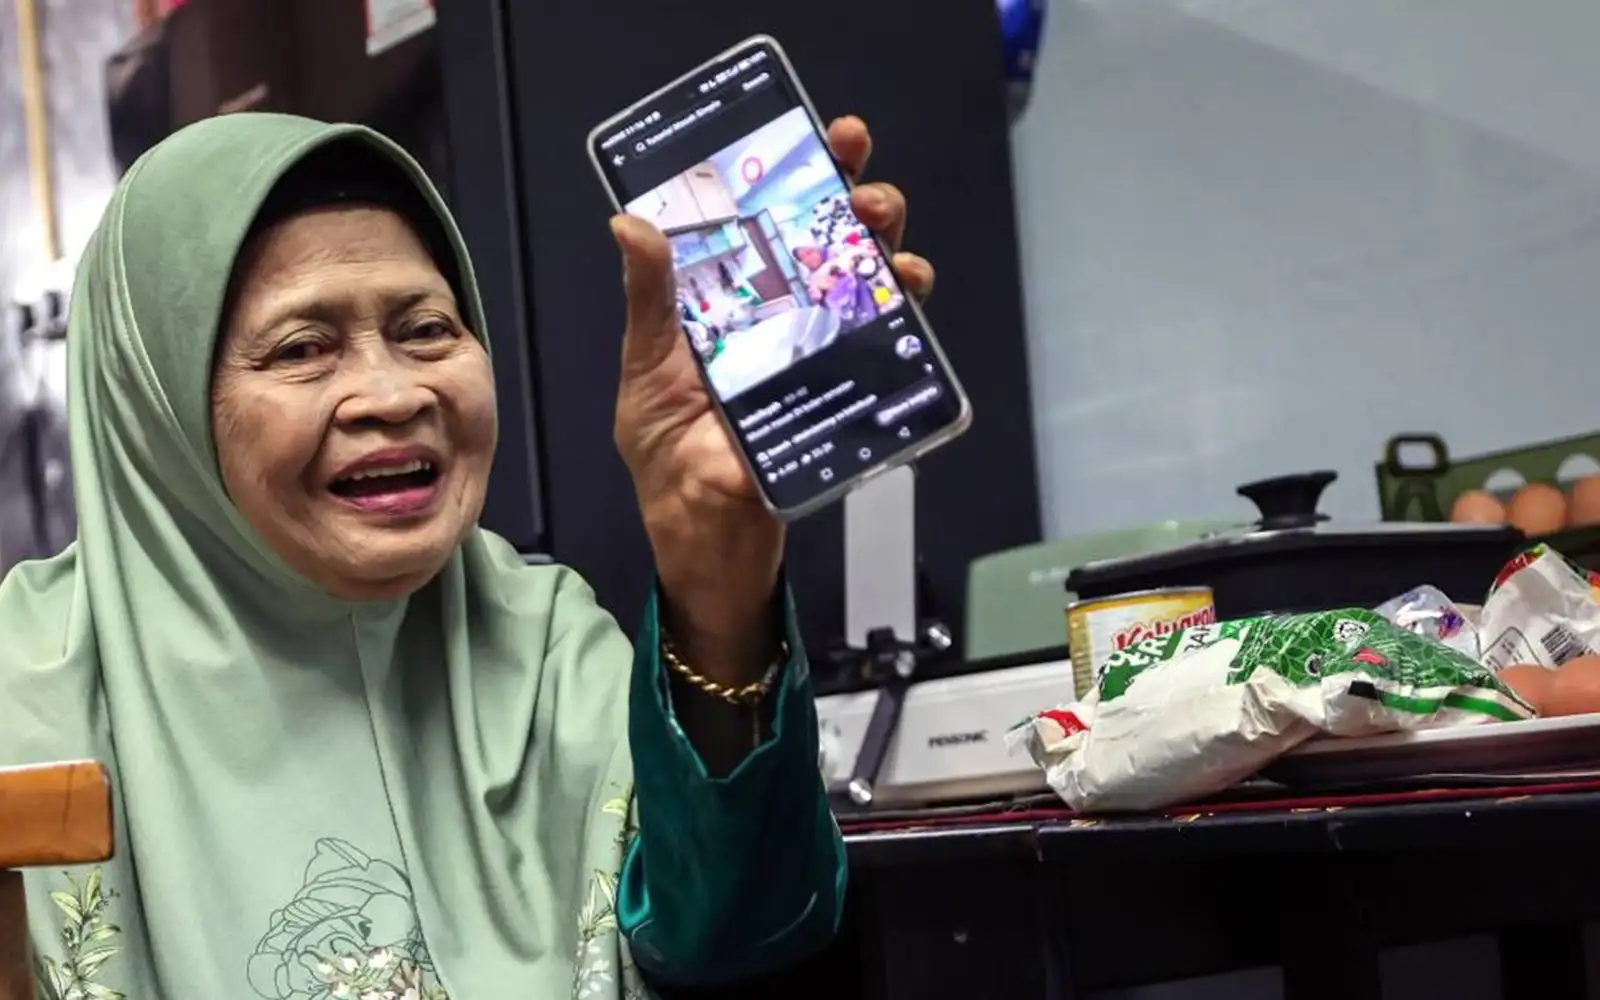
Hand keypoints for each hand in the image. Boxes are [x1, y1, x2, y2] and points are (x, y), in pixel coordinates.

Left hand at [610, 116, 935, 679]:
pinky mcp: (843, 395)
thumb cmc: (668, 458)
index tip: (825, 138)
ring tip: (891, 246)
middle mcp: (779, 316)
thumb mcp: (648, 373)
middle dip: (858, 202)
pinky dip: (904, 318)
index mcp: (728, 299)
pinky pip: (884, 349)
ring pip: (867, 285)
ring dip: (889, 254)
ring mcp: (816, 354)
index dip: (800, 174)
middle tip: (864, 192)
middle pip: (829, 241)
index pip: (767, 219)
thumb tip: (631, 223)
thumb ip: (649, 302)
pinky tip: (906, 298)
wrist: (708, 540)